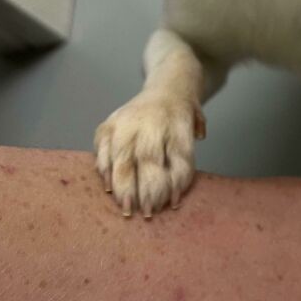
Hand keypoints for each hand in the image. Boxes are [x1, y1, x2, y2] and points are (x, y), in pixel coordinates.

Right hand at [94, 90, 204, 216]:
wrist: (167, 87)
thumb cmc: (181, 119)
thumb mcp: (197, 133)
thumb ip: (187, 159)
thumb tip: (174, 195)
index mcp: (178, 122)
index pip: (178, 155)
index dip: (175, 182)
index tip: (171, 204)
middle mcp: (152, 120)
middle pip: (147, 157)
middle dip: (146, 189)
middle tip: (147, 212)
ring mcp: (127, 121)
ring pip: (122, 156)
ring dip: (123, 186)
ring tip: (127, 208)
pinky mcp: (108, 124)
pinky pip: (103, 150)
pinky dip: (105, 171)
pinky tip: (110, 189)